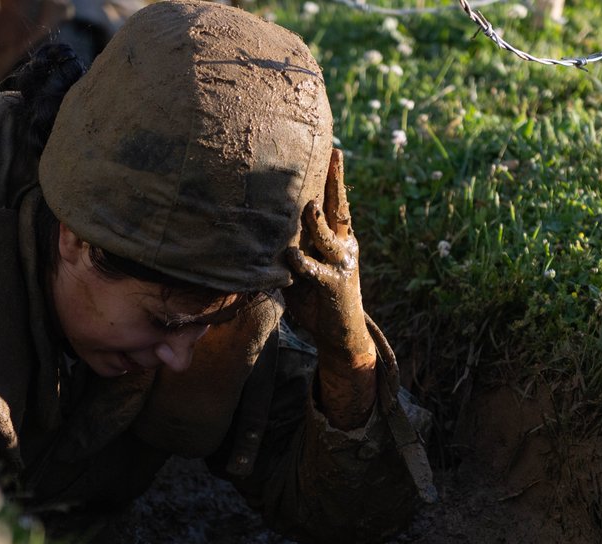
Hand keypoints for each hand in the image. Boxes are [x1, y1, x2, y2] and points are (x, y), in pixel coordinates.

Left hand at [284, 148, 377, 428]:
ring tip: (306, 205)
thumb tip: (257, 230)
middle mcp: (344, 246)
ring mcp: (341, 264)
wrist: (341, 335)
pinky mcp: (333, 285)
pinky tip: (290, 256)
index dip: (333, 177)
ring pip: (327, 235)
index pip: (334, 202)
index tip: (332, 150)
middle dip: (336, 182)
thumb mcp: (305, 268)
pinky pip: (314, 269)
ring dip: (315, 220)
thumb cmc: (317, 299)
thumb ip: (290, 248)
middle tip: (335, 155)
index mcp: (339, 238)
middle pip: (338, 207)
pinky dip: (300, 262)